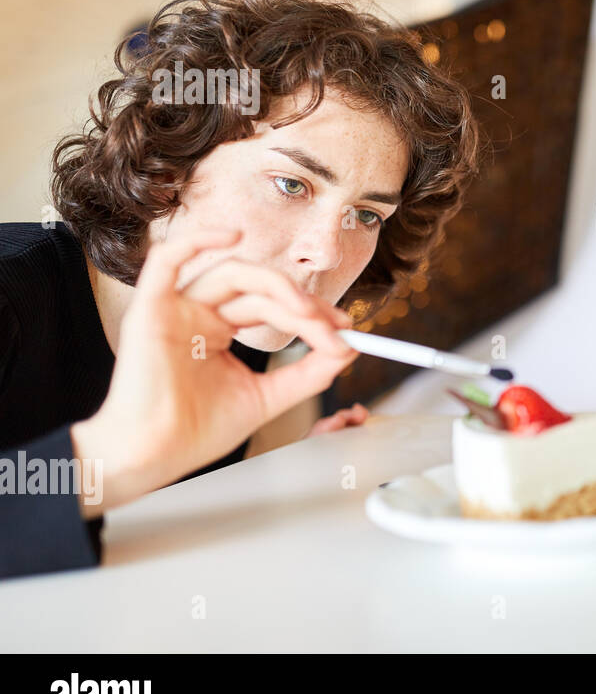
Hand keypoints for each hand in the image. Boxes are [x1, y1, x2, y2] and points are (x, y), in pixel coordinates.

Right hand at [72, 228, 359, 513]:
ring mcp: (174, 309)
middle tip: (336, 328)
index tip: (346, 331)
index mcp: (218, 330)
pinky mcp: (150, 309)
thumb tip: (347, 348)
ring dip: (278, 286)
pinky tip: (232, 236)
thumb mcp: (266, 398)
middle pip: (260, 291)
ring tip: (308, 312)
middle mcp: (198, 314)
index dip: (312, 314)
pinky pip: (165, 260)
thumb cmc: (195, 433)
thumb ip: (307, 373)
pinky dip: (197, 240)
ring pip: (232, 273)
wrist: (153, 457)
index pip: (273, 306)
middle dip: (305, 305)